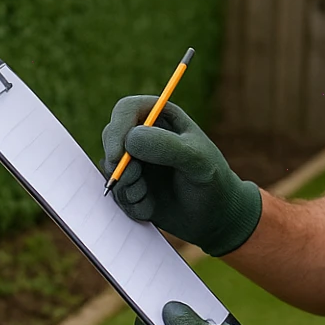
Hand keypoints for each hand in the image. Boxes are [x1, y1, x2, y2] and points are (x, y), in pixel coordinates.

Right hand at [99, 96, 261, 256]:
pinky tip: (151, 208)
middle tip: (136, 181)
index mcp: (161, 117)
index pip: (127, 109)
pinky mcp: (131, 185)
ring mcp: (136, 160)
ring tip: (148, 197)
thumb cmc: (212, 180)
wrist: (215, 215)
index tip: (118, 155)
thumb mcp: (197, 160)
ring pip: (109, 169)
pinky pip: (116, 193)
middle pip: (111, 138)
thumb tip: (130, 139)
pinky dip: (130, 203)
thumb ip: (166, 146)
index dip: (117, 129)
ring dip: (126, 187)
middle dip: (117, 163)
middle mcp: (144, 135)